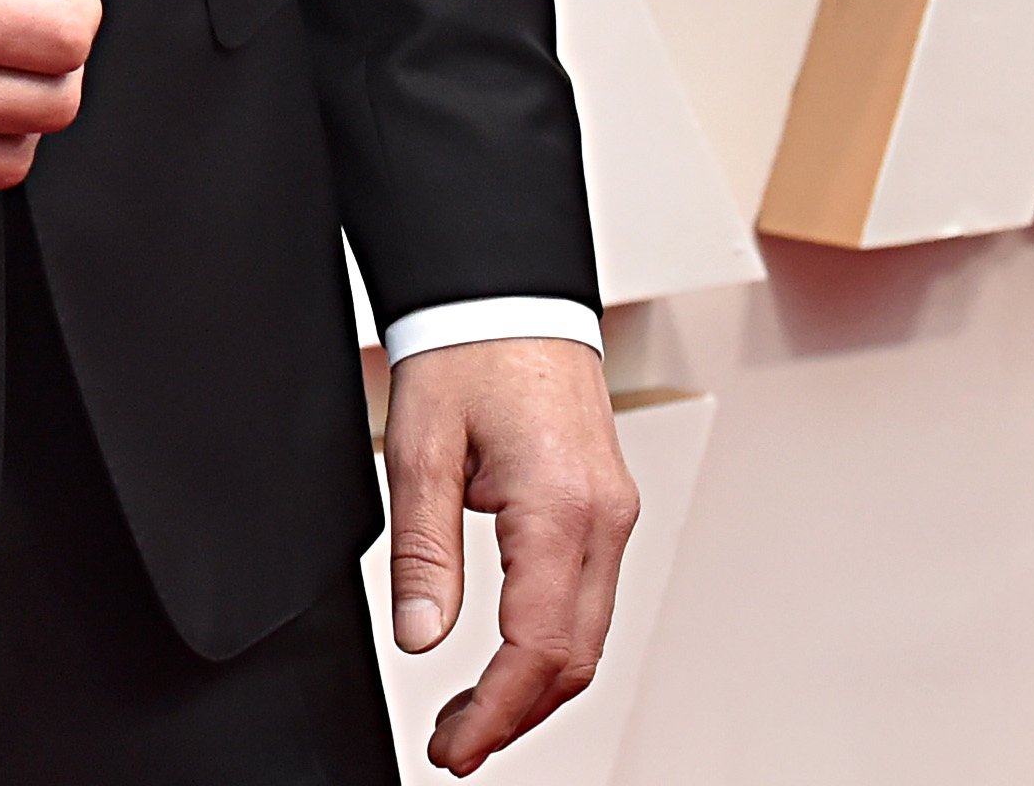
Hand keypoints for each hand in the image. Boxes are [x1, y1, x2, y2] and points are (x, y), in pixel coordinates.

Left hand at [384, 337, 637, 772]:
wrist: (508, 292)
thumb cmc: (467, 351)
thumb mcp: (420, 449)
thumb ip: (422, 551)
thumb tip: (419, 637)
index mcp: (560, 507)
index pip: (536, 646)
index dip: (494, 711)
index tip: (453, 746)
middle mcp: (604, 520)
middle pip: (574, 655)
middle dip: (516, 715)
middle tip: (456, 745)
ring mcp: (614, 516)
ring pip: (588, 635)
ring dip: (537, 687)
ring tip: (475, 717)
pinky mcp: (607, 509)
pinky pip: (589, 600)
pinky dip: (553, 645)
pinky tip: (512, 662)